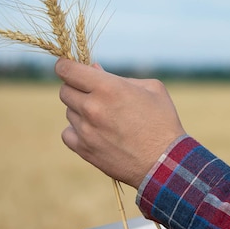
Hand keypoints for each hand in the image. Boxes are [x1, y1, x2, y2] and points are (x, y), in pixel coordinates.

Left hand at [55, 58, 185, 187]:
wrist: (165, 162)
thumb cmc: (163, 122)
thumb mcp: (151, 89)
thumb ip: (120, 77)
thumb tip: (95, 70)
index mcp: (108, 88)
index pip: (67, 70)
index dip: (65, 66)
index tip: (68, 67)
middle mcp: (92, 107)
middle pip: (65, 90)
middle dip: (76, 88)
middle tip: (92, 93)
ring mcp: (86, 130)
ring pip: (69, 112)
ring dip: (80, 111)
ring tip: (104, 117)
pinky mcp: (84, 150)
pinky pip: (67, 134)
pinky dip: (76, 131)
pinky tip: (93, 132)